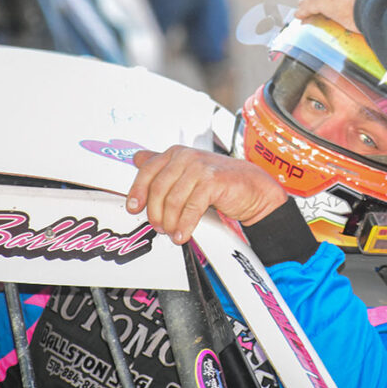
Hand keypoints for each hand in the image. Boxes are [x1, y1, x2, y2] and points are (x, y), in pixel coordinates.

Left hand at [126, 146, 287, 244]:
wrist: (253, 188)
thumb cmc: (220, 181)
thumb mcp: (187, 171)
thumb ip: (163, 166)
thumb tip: (136, 158)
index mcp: (176, 153)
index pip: (147, 170)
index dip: (137, 191)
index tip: (134, 208)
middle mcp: (186, 157)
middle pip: (158, 188)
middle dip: (155, 213)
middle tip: (159, 227)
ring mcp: (200, 167)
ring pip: (173, 200)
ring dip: (170, 222)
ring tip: (172, 233)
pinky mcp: (213, 181)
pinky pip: (191, 208)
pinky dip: (185, 225)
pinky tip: (183, 234)